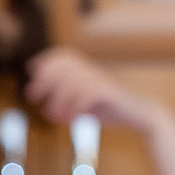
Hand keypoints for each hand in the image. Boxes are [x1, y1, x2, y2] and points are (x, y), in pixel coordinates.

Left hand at [22, 47, 154, 132]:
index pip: (65, 56)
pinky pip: (88, 94)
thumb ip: (70, 106)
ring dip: (58, 99)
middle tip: (32, 96)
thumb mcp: (87, 108)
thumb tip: (49, 111)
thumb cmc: (114, 110)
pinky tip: (70, 119)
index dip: (47, 60)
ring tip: (51, 115)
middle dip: (45, 80)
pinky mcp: (111, 92)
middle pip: (65, 67)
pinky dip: (75, 107)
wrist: (142, 114)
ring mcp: (103, 80)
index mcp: (89, 71)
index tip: (32, 70)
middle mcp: (94, 72)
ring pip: (74, 82)